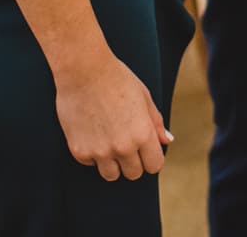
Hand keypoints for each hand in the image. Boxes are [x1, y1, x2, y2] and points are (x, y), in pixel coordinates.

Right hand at [55, 54, 172, 181]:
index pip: (154, 166)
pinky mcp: (79, 151)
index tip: (145, 150)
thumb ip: (156, 123)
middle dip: (133, 162)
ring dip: (112, 163)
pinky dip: (92, 154)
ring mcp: (100, 151)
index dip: (151, 158)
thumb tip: (167, 141)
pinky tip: (91, 132)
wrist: (83, 71)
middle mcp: (123, 147)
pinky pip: (90, 164)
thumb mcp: (144, 97)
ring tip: (108, 140)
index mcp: (143, 134)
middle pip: (133, 174)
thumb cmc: (117, 79)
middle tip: (125, 142)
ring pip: (111, 175)